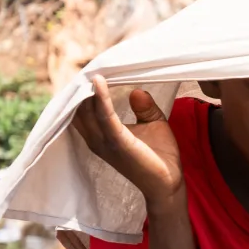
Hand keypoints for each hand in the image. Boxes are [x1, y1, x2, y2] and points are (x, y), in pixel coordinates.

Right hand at [69, 76, 184, 206]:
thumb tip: (135, 90)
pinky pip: (105, 116)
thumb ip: (143, 108)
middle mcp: (97, 138)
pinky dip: (100, 98)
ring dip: (88, 89)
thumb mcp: (153, 124)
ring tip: (91, 68)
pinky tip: (100, 82)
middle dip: (81, 87)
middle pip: (79, 108)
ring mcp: (105, 142)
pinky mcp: (118, 143)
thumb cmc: (160, 156)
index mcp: (102, 135)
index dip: (85, 90)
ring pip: (87, 110)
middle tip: (86, 64)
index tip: (89, 70)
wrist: (169, 184)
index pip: (83, 109)